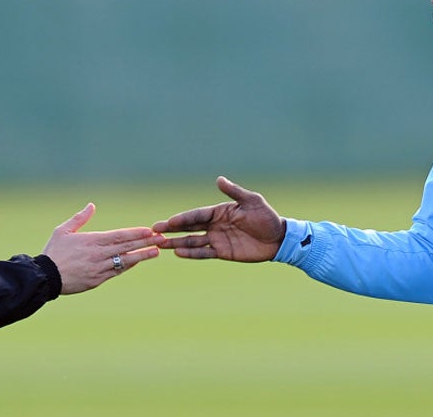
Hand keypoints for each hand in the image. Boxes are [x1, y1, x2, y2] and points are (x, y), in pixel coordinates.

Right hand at [42, 203, 163, 294]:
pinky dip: (127, 266)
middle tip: (161, 239)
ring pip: (124, 261)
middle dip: (145, 242)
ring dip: (141, 256)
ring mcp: (98, 268)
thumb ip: (79, 219)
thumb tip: (92, 205)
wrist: (45, 277)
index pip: (118, 236)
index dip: (135, 233)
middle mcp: (98, 255)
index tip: (149, 230)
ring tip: (156, 252)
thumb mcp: (63, 231)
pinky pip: (116, 272)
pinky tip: (137, 261)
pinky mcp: (97, 280)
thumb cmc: (53, 252)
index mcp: (91, 241)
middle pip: (126, 247)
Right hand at [153, 176, 284, 261]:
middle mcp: (215, 225)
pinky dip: (191, 253)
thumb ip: (234, 192)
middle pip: (189, 227)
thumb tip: (218, 179)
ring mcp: (217, 239)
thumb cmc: (266, 217)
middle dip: (172, 229)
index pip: (196, 215)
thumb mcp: (252, 201)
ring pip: (192, 241)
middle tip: (154, 231)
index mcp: (219, 211)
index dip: (182, 219)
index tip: (168, 222)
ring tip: (161, 244)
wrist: (278, 239)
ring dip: (177, 242)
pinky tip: (178, 253)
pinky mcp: (222, 252)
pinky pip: (204, 253)